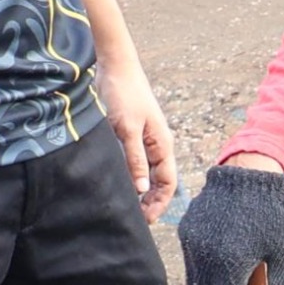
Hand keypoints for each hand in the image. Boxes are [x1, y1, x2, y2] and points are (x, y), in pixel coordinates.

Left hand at [96, 49, 177, 219]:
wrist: (115, 65)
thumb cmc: (124, 93)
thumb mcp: (127, 128)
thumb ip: (134, 158)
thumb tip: (140, 188)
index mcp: (162, 144)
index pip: (167, 182)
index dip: (159, 203)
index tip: (146, 219)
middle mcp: (156, 144)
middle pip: (159, 181)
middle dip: (150, 200)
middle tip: (134, 218)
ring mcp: (144, 139)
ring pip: (146, 172)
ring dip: (139, 189)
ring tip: (126, 204)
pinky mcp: (130, 133)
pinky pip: (134, 160)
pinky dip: (129, 174)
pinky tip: (118, 181)